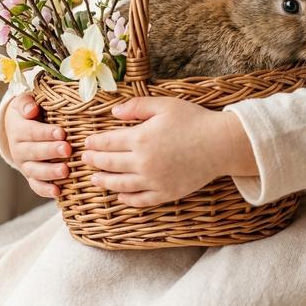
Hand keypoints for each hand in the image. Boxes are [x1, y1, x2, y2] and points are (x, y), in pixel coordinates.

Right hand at [4, 92, 70, 197]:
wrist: (18, 127)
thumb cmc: (29, 111)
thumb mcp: (23, 102)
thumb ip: (26, 103)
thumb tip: (32, 109)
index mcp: (19, 129)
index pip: (32, 132)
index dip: (46, 133)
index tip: (62, 132)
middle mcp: (19, 149)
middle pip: (34, 152)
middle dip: (51, 151)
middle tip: (67, 150)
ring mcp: (24, 164)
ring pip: (35, 171)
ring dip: (50, 172)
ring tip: (65, 171)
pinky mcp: (30, 176)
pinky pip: (35, 185)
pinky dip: (45, 190)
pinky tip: (57, 192)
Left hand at [81, 96, 232, 207]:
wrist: (220, 144)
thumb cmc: (194, 120)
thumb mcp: (165, 105)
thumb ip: (137, 107)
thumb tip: (114, 112)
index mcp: (141, 138)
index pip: (108, 142)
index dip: (95, 143)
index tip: (86, 143)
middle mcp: (143, 162)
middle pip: (110, 164)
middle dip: (95, 161)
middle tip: (85, 160)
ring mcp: (154, 181)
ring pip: (120, 185)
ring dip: (104, 182)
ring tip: (95, 179)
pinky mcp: (165, 194)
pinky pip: (140, 200)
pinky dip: (127, 200)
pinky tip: (120, 196)